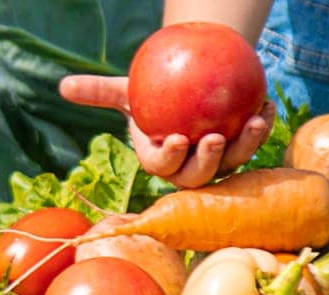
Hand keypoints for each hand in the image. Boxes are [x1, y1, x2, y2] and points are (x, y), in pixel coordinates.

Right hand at [59, 74, 274, 188]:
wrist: (185, 88)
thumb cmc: (152, 91)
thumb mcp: (128, 90)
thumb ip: (99, 92)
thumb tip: (62, 85)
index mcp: (160, 161)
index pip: (162, 166)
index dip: (169, 158)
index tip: (175, 139)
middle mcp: (188, 169)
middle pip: (198, 176)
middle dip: (207, 162)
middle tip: (213, 138)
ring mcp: (217, 164)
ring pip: (231, 163)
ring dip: (245, 145)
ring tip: (252, 121)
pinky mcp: (240, 152)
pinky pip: (253, 142)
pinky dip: (262, 127)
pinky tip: (265, 105)